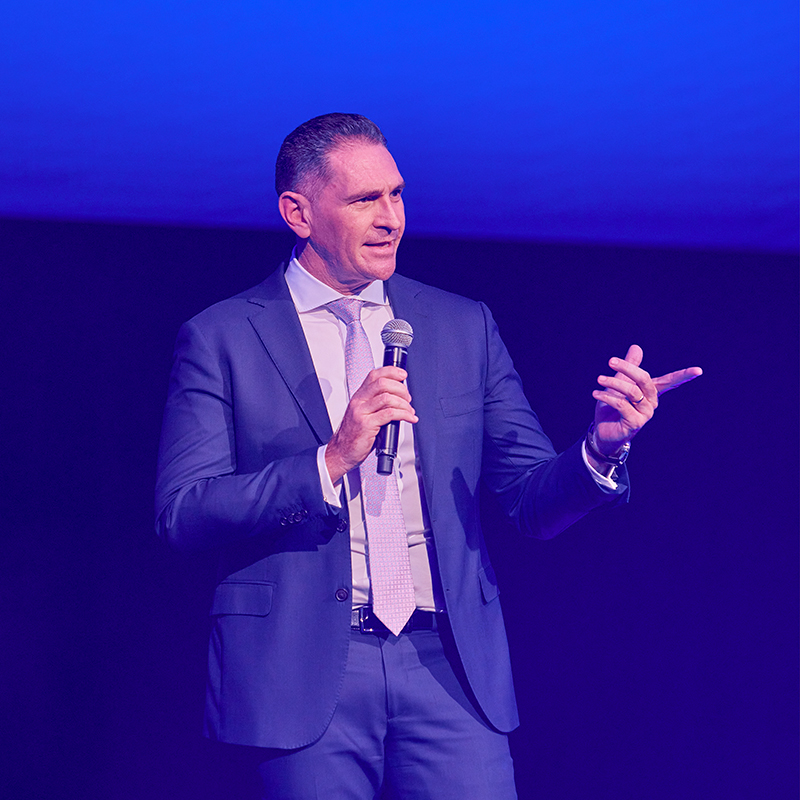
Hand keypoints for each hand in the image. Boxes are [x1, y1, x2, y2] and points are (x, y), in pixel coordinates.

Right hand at [325, 366, 417, 482]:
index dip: (391, 372)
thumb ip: (376, 404)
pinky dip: (404, 414)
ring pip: (387, 398)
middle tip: (408, 398)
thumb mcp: (363, 414)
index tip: (403, 375)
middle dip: (401, 389)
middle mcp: (359, 401)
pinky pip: (389, 414)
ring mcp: (361, 412)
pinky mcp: (366, 425)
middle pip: (382, 383)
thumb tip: (398, 398)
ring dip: (404, 403)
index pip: (374, 375)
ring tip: (410, 411)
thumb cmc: (354, 435)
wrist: (341, 452)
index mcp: (359, 397)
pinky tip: (409, 418)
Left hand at [591, 344, 701, 456]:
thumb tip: (637, 347)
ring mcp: (645, 414)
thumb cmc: (612, 407)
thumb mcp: (619, 384)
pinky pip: (622, 404)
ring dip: (613, 383)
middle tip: (611, 361)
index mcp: (651, 393)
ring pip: (632, 391)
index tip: (699, 370)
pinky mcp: (634, 423)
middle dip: (627, 368)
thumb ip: (629, 367)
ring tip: (599, 379)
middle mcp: (651, 403)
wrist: (602, 431)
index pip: (670, 381)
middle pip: (644, 379)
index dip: (684, 375)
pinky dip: (607, 396)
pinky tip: (596, 393)